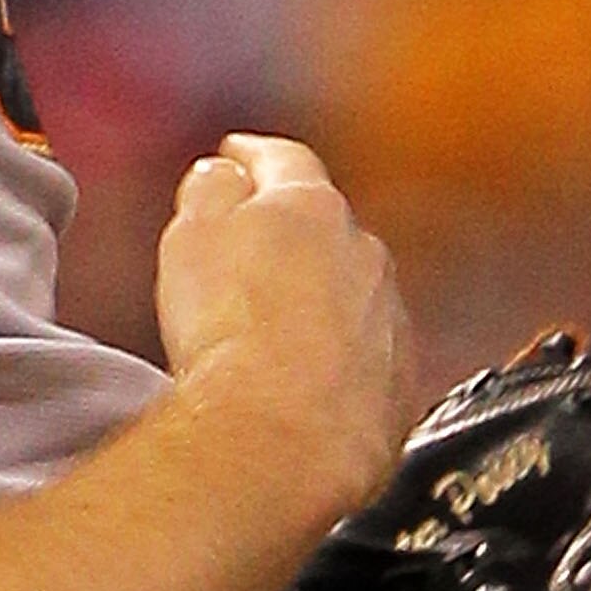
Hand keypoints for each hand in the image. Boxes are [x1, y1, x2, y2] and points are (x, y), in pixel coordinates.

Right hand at [154, 135, 414, 523]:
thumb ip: (210, 190)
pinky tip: (302, 377)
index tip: (234, 156)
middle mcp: (362, 251)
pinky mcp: (399, 377)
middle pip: (322, 225)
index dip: (251, 156)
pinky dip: (338, 352)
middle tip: (244, 252)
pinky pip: (367, 348)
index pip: (282, 160)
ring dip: (317, 295)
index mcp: (309, 205)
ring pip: (350, 288)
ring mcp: (387, 314)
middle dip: (288, 231)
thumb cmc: (229, 336)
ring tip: (268, 327)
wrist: (283, 434)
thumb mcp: (191, 238)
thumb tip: (223, 173)